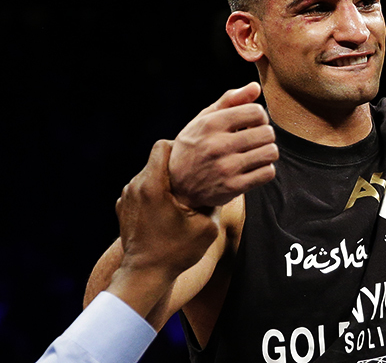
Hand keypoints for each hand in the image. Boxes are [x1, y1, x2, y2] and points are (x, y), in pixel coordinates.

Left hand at [116, 140, 219, 280]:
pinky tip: (168, 209)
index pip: (162, 146)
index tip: (195, 156)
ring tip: (182, 194)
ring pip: (148, 174)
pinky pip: (141, 189)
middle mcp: (135, 187)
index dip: (180, 147)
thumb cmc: (177, 252)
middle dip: (176, 165)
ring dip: (165, 180)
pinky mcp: (123, 208)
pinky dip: (154, 193)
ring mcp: (126, 197)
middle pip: (156, 160)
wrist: (144, 275)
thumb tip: (225, 184)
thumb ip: (215, 201)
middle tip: (194, 175)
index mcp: (154, 186)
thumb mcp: (207, 228)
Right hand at [170, 82, 277, 207]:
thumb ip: (230, 100)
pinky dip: (265, 170)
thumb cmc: (196, 145)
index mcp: (211, 124)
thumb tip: (255, 87)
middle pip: (267, 133)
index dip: (259, 117)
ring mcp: (226, 168)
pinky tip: (254, 167)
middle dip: (264, 135)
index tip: (252, 124)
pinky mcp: (233, 187)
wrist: (177, 183)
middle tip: (254, 140)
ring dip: (267, 152)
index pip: (256, 112)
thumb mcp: (205, 118)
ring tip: (256, 153)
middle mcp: (217, 145)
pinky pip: (267, 173)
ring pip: (270, 153)